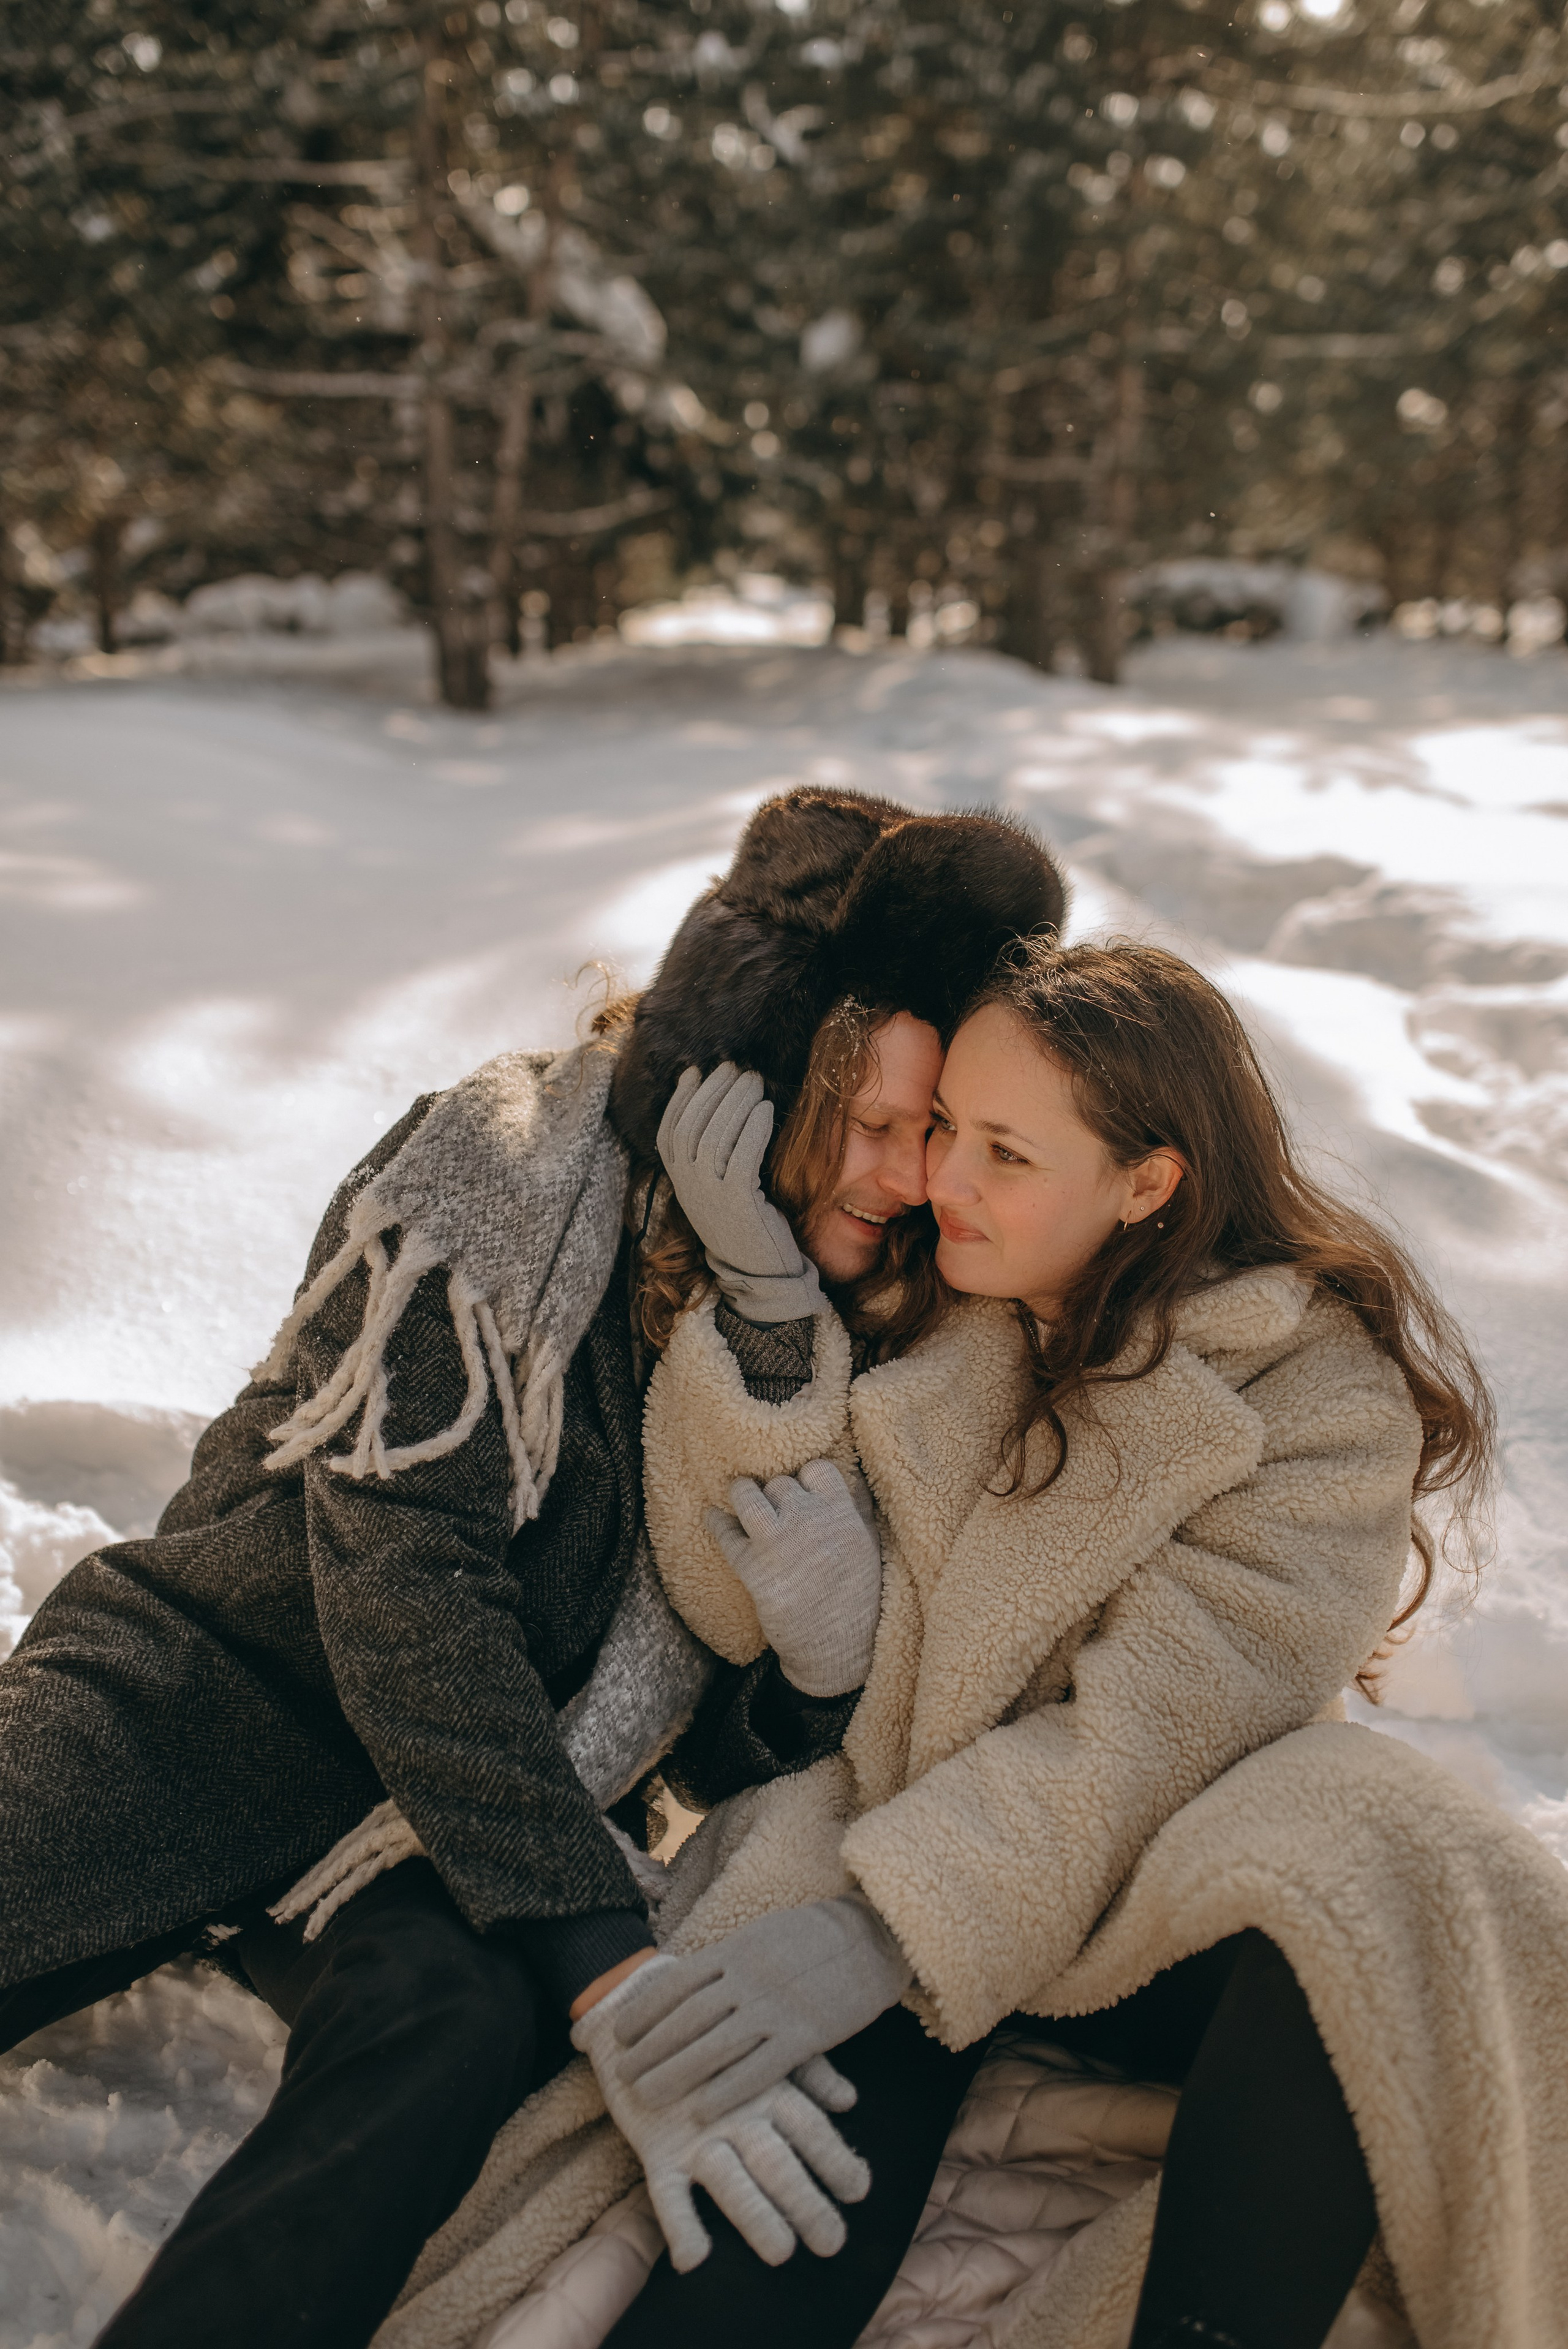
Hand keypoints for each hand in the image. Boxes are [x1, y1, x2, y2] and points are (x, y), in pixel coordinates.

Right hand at [573, 1958, 870, 2271]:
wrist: (638, 2006)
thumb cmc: (716, 2030)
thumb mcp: (764, 2042)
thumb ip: (810, 2072)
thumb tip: (849, 2100)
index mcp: (766, 2084)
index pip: (808, 2125)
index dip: (834, 2156)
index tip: (860, 2190)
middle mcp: (735, 2110)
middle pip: (775, 2159)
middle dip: (805, 2201)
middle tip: (832, 2242)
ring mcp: (693, 2132)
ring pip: (728, 2178)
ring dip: (754, 2215)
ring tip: (781, 2252)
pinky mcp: (654, 2147)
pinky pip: (665, 2193)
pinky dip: (678, 2225)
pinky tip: (694, 2261)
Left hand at [611, 1896, 912, 2126]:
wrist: (872, 1934)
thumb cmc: (814, 1937)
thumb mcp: (763, 1936)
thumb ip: (729, 1961)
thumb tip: (688, 1983)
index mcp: (737, 1950)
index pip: (678, 1982)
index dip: (645, 2010)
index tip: (618, 2032)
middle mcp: (748, 1978)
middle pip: (686, 2018)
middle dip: (648, 2048)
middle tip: (619, 2074)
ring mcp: (775, 2006)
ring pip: (713, 2045)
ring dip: (674, 2072)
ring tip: (642, 2096)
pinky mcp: (806, 2033)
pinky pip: (759, 2067)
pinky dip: (728, 2090)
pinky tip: (702, 2111)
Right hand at [657, 1064, 824, 1323]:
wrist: (759, 1270)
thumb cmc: (743, 1218)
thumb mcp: (716, 1183)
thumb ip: (709, 1149)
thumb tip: (710, 1098)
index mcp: (678, 1180)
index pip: (670, 1129)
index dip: (682, 1097)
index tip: (698, 1070)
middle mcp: (688, 1186)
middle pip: (693, 1125)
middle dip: (714, 1090)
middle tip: (736, 1067)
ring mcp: (710, 1195)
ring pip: (714, 1136)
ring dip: (735, 1102)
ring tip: (755, 1081)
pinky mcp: (738, 1203)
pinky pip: (742, 1156)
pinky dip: (753, 1129)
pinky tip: (766, 1110)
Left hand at [706, 1458, 881, 1697]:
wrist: (837, 1650)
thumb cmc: (859, 1599)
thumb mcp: (870, 1547)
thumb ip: (859, 1508)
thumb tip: (854, 1474)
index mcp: (842, 1516)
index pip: (816, 1468)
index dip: (805, 1476)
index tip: (800, 1487)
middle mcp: (809, 1522)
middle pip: (780, 1483)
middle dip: (774, 1492)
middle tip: (771, 1502)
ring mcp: (779, 1543)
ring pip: (746, 1496)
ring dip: (740, 1492)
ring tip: (738, 1494)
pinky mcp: (753, 1568)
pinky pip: (725, 1533)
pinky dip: (716, 1522)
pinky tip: (713, 1517)